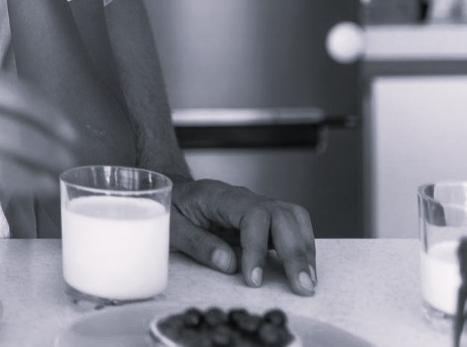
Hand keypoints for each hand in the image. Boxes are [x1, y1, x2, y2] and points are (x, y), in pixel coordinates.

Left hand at [170, 178, 316, 295]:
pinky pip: (291, 225)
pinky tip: (303, 270)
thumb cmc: (172, 208)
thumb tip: (229, 264)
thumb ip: (198, 244)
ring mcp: (257, 205)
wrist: (174, 193)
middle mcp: (243, 197)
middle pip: (281, 215)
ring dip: (304, 249)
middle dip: (295, 252)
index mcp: (218, 195)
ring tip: (308, 282)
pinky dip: (302, 246)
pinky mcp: (264, 218)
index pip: (252, 215)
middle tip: (302, 286)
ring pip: (293, 217)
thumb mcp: (172, 226)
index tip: (254, 279)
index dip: (257, 248)